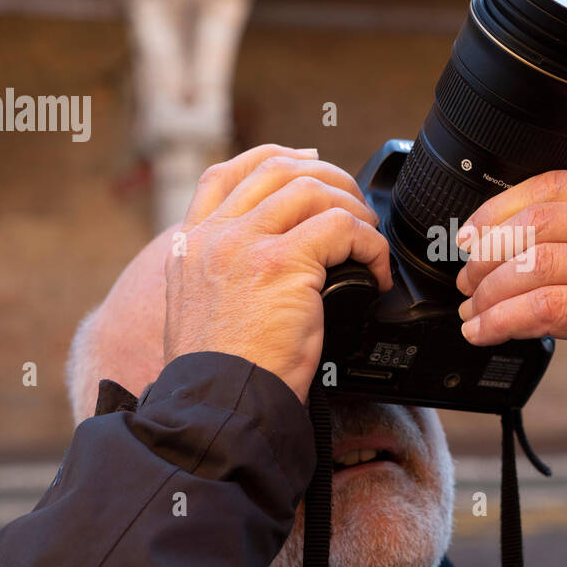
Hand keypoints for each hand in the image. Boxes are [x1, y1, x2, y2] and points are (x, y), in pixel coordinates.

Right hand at [164, 144, 391, 403]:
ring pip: (314, 191)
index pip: (227, 173)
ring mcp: (245, 245)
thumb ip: (225, 273)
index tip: (311, 164)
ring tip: (369, 243)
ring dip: (355, 211)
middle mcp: (214, 236)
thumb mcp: (202, 311)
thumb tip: (274, 252)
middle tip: (356, 208)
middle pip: (279, 170)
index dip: (275, 158)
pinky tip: (374, 272)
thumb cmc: (223, 376)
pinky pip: (342, 228)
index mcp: (192, 244)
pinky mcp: (281, 264)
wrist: (219, 408)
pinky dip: (370, 245)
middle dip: (330, 180)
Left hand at [455, 170, 566, 423]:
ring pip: (535, 267)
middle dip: (487, 256)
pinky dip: (502, 321)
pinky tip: (485, 332)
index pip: (552, 187)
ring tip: (473, 312)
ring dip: (489, 294)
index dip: (498, 209)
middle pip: (537, 225)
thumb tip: (491, 242)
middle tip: (468, 283)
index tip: (469, 237)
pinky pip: (545, 309)